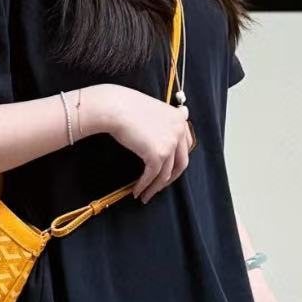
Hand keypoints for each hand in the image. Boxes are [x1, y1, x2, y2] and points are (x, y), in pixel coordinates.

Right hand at [83, 84, 193, 203]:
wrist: (115, 107)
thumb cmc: (127, 107)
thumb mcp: (153, 112)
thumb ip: (162, 125)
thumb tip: (159, 143)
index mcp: (179, 119)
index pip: (186, 146)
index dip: (177, 161)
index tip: (169, 170)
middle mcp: (179, 131)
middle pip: (181, 163)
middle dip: (170, 178)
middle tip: (159, 186)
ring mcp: (170, 143)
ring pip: (167, 173)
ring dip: (155, 187)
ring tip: (146, 194)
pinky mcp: (158, 153)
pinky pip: (153, 175)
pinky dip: (145, 185)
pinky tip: (138, 190)